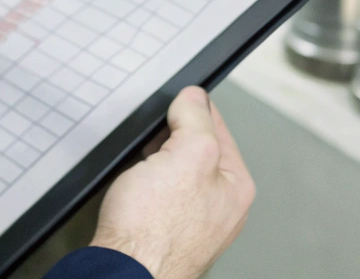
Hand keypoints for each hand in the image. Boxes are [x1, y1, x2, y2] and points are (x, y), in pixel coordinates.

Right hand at [89, 87, 254, 278]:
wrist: (124, 272)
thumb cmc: (155, 230)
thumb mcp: (187, 154)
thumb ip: (196, 118)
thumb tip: (195, 97)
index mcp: (235, 186)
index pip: (218, 127)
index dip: (193, 107)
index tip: (175, 100)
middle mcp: (220, 206)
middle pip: (195, 147)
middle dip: (170, 137)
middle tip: (152, 141)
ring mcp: (193, 220)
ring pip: (174, 170)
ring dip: (155, 160)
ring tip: (141, 169)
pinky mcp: (165, 230)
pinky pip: (157, 192)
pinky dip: (144, 183)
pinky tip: (134, 189)